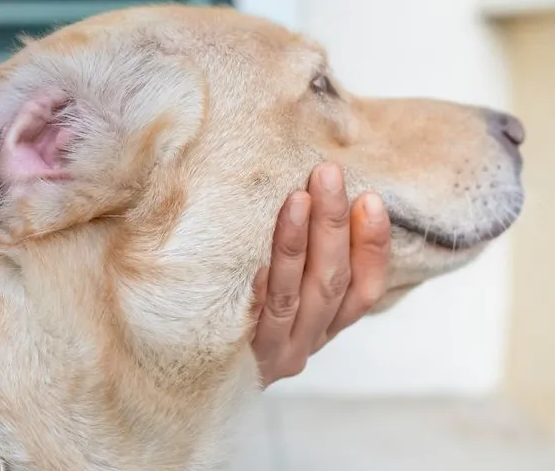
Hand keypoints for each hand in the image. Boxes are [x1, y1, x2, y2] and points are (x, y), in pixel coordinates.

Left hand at [251, 162, 391, 386]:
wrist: (181, 380)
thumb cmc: (234, 318)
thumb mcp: (281, 294)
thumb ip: (303, 258)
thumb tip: (312, 191)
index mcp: (324, 326)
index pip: (364, 289)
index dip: (373, 246)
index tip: (370, 199)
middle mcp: (305, 342)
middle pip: (331, 282)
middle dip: (334, 224)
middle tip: (328, 174)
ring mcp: (273, 352)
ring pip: (293, 294)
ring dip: (298, 242)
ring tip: (298, 196)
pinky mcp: (239, 356)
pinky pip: (253, 315)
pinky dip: (261, 281)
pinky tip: (258, 250)